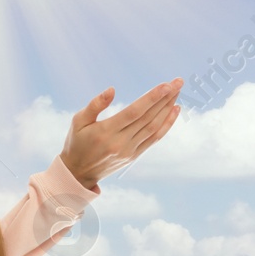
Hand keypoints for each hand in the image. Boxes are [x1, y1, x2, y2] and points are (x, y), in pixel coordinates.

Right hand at [59, 78, 183, 190]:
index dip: (152, 98)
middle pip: (148, 118)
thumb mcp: (78, 121)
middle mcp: (120, 142)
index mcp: (105, 132)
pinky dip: (166, 124)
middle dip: (165, 98)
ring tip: (177, 92)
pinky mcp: (134, 156)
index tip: (167, 85)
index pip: (134, 112)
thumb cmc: (76, 143)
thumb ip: (95, 105)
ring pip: (154, 127)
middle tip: (178, 82)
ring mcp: (129, 150)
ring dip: (168, 109)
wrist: (78, 173)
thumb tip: (112, 90)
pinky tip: (174, 110)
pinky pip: (154, 138)